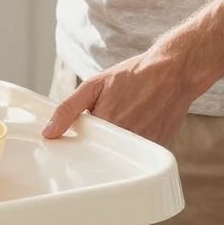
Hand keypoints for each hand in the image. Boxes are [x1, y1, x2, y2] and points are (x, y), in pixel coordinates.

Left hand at [43, 46, 200, 145]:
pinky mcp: (158, 147)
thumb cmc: (135, 75)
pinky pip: (140, 152)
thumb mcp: (95, 85)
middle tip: (114, 114)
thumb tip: (48, 132)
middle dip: (102, 138)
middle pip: (103, 152)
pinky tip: (142, 120)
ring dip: (120, 140)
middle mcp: (126, 140)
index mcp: (106, 126)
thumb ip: (68, 109)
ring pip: (122, 153)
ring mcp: (145, 146)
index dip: (82, 139)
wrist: (175, 71)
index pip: (83, 148)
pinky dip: (137, 141)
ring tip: (130, 114)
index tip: (84, 132)